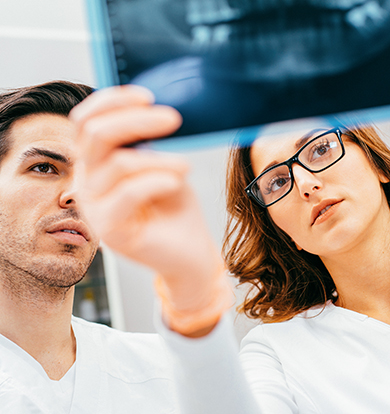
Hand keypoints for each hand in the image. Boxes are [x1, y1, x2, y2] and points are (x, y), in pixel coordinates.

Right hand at [70, 86, 229, 335]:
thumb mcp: (162, 162)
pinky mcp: (110, 231)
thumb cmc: (175, 205)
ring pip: (118, 163)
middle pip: (94, 134)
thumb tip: (155, 105)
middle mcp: (87, 181)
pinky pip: (129, 193)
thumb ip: (148, 140)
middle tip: (174, 118)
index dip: (112, 101)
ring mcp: (94, 207)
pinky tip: (177, 183)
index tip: (148, 95)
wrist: (189, 251)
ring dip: (159, 158)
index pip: (84, 120)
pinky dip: (159, 180)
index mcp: (95, 160)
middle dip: (137, 119)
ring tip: (185, 165)